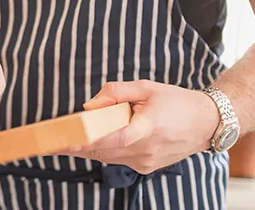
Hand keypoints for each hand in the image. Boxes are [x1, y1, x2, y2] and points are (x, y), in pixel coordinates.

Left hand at [64, 80, 219, 173]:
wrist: (207, 123)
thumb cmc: (178, 102)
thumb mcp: (146, 87)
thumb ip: (116, 92)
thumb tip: (90, 104)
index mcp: (148, 128)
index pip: (111, 138)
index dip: (86, 141)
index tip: (63, 141)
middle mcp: (146, 150)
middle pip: (102, 151)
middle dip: (75, 147)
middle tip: (47, 143)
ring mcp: (146, 162)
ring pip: (107, 158)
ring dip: (85, 150)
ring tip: (59, 143)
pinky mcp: (146, 167)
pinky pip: (117, 160)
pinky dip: (101, 151)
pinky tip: (87, 144)